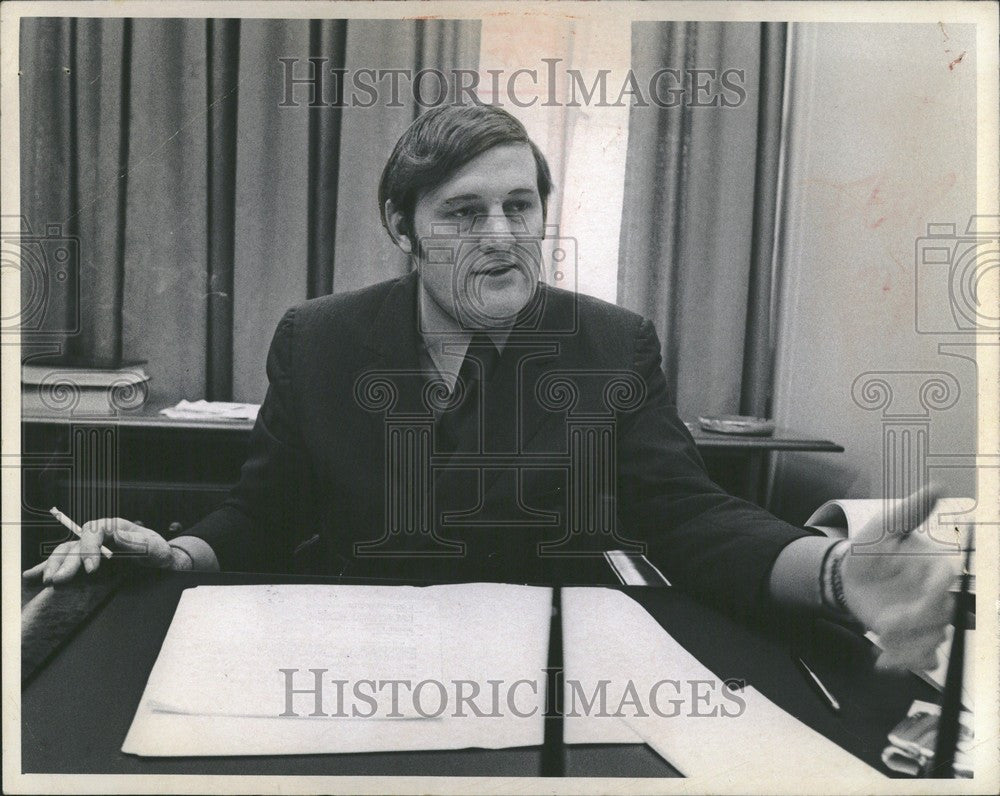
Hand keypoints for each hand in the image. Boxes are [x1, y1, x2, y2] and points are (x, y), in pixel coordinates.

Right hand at [21, 518, 189, 584]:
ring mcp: (89, 549)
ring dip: (53, 566)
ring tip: (48, 582)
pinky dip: (47, 569)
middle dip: (66, 563)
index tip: (91, 570)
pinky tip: (32, 576)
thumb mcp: (154, 547)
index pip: (94, 532)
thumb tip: (116, 536)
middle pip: (76, 545)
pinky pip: (64, 563)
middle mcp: (97, 536)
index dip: (90, 549)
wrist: (159, 562)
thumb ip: (137, 543)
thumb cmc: (158, 552)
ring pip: (65, 553)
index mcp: (113, 526)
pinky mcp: (84, 561)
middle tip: (59, 581)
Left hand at [839, 485, 960, 671]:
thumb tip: (938, 486)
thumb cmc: (872, 548)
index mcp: (934, 569)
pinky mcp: (911, 637)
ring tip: (883, 641)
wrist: (849, 574)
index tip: (921, 593)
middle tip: (887, 623)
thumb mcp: (886, 526)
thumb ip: (912, 510)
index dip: (935, 591)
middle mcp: (934, 597)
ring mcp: (924, 619)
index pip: (945, 584)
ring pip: (931, 640)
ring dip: (909, 645)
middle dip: (916, 623)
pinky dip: (905, 662)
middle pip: (940, 617)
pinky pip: (919, 656)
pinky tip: (885, 661)